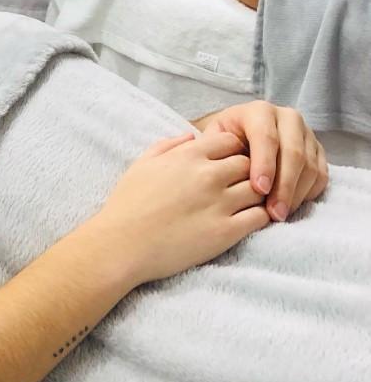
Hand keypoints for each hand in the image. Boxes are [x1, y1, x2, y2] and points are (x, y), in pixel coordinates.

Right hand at [92, 129, 268, 285]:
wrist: (121, 245)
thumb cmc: (127, 204)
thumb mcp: (142, 164)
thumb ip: (169, 145)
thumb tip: (192, 135)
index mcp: (187, 156)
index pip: (231, 140)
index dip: (232, 151)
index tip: (226, 164)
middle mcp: (207, 175)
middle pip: (250, 163)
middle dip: (246, 172)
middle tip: (237, 186)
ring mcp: (219, 204)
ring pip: (259, 188)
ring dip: (255, 195)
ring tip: (243, 205)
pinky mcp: (226, 232)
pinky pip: (260, 217)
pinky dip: (259, 217)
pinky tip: (246, 222)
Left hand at [193, 101, 327, 221]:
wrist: (240, 138)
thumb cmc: (222, 142)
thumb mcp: (213, 140)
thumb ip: (214, 150)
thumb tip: (220, 168)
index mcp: (258, 111)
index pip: (266, 137)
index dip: (264, 164)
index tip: (259, 189)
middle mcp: (287, 118)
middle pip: (293, 152)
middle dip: (284, 185)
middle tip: (274, 212)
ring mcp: (306, 134)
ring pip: (310, 165)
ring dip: (296, 193)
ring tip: (280, 215)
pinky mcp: (317, 151)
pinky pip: (320, 174)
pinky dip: (308, 192)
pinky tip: (291, 206)